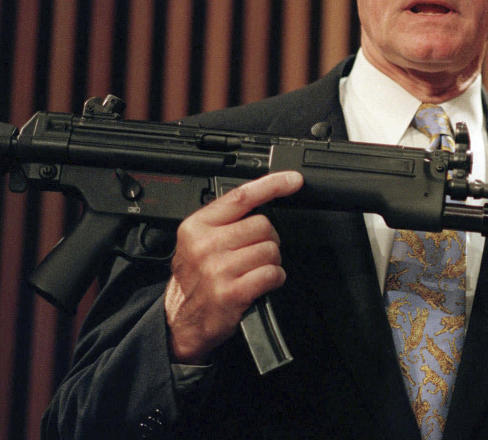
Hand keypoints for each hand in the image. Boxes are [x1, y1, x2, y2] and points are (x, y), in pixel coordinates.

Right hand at [164, 171, 303, 363]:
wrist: (179, 323)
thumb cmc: (195, 281)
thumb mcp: (197, 243)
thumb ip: (225, 221)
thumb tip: (264, 201)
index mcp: (197, 227)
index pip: (241, 196)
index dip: (272, 185)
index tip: (293, 180)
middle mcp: (205, 245)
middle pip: (263, 225)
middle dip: (268, 239)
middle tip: (255, 254)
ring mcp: (218, 269)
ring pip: (271, 250)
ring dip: (271, 262)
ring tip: (253, 271)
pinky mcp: (232, 292)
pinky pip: (272, 274)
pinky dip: (274, 279)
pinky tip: (260, 285)